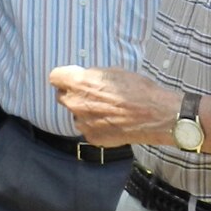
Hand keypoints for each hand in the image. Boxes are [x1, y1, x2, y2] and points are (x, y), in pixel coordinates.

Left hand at [48, 64, 177, 146]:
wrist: (155, 115)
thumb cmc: (138, 90)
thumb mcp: (114, 72)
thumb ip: (93, 76)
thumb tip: (86, 78)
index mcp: (79, 83)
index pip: (55, 77)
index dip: (65, 77)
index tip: (73, 78)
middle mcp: (76, 103)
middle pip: (62, 96)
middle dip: (74, 94)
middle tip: (93, 94)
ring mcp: (83, 123)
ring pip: (76, 114)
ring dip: (85, 111)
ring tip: (107, 110)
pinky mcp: (92, 138)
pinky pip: (87, 129)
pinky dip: (96, 126)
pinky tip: (112, 122)